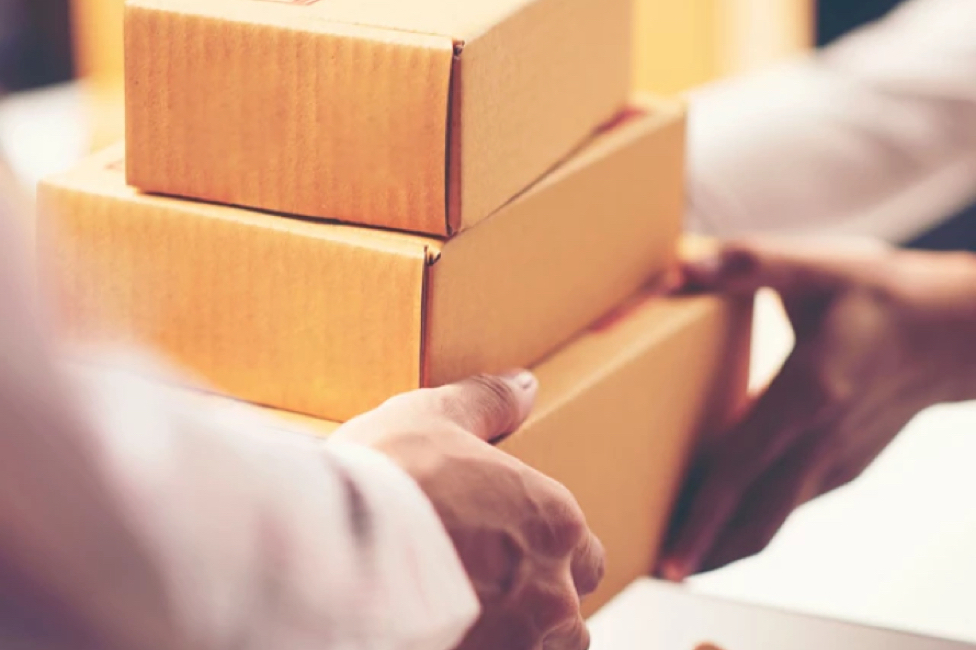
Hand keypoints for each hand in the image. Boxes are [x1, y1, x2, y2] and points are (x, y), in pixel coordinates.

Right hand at [333, 372, 604, 649]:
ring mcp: (519, 645)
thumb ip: (486, 402)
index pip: (584, 554)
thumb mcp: (431, 416)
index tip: (504, 553)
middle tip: (481, 593)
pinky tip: (438, 638)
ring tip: (461, 622)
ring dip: (512, 640)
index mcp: (552, 523)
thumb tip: (524, 386)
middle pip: (566, 613)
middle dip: (534, 607)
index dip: (544, 555)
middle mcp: (551, 592)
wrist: (324, 556)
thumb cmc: (381, 480)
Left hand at [659, 238, 975, 580]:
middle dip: (707, 552)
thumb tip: (678, 267)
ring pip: (775, 521)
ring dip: (730, 544)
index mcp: (807, 395)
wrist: (957, 331)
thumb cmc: (883, 295)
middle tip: (658, 570)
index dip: (702, 517)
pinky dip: (756, 521)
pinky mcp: (846, 466)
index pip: (740, 469)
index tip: (671, 556)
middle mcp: (822, 441)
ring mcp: (837, 461)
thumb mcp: (815, 267)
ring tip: (684, 553)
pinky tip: (729, 519)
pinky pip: (791, 506)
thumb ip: (746, 263)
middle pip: (756, 520)